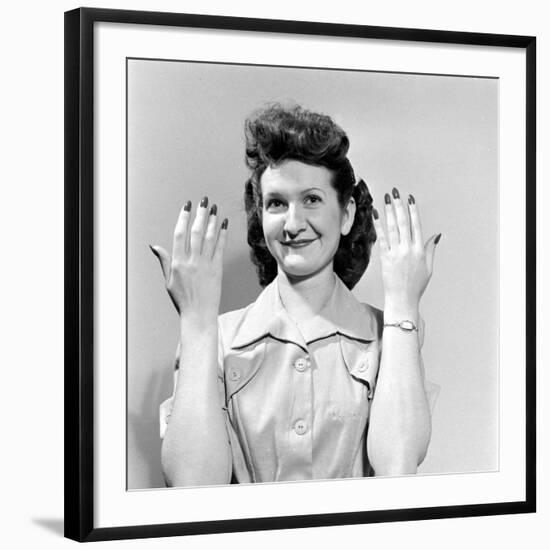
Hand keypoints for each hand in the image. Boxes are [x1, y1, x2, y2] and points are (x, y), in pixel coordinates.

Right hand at [150, 197, 227, 322]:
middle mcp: (191, 262)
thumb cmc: (182, 300)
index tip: (188, 206)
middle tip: (204, 201)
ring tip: (215, 208)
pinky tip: (224, 224)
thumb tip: (154, 246)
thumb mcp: (168, 280)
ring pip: (208, 238)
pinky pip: (220, 248)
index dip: (184, 218)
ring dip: (212, 221)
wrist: (198, 314)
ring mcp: (205, 265)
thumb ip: (164, 261)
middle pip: (196, 232)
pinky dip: (222, 235)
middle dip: (200, 214)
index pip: (179, 234)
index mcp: (177, 263)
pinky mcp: (217, 270)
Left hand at [372, 188, 440, 309]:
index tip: (409, 198)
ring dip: (389, 211)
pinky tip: (376, 215)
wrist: (402, 299)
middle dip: (399, 206)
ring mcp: (396, 253)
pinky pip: (381, 238)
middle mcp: (408, 250)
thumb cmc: (416, 285)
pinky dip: (378, 226)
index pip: (416, 225)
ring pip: (392, 228)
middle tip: (395, 192)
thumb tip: (436, 234)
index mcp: (420, 251)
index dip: (413, 210)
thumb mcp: (428, 267)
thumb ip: (430, 249)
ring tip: (386, 199)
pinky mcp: (385, 258)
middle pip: (403, 222)